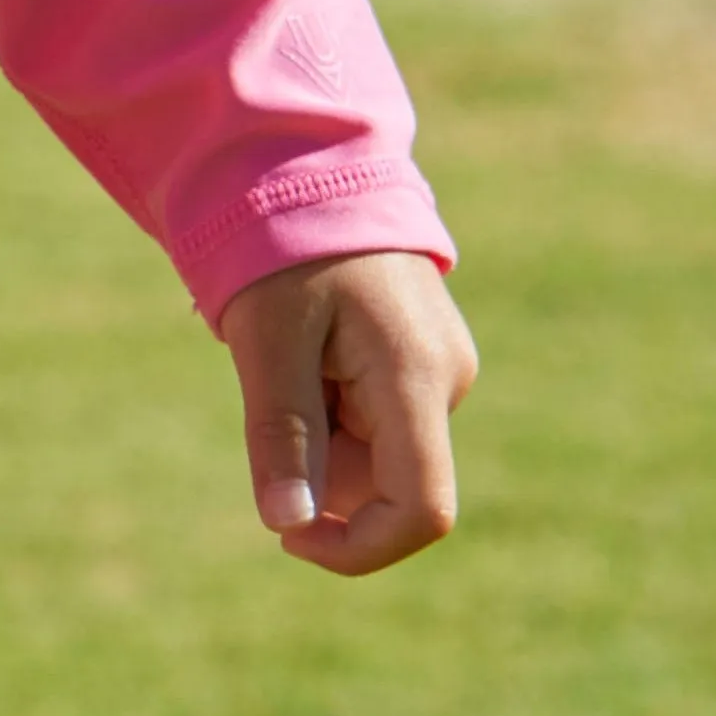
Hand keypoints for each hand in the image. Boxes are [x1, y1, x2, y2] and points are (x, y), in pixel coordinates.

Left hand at [218, 250, 476, 576]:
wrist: (311, 166)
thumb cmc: (284, 248)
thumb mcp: (268, 340)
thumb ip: (282, 434)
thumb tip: (287, 525)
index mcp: (417, 378)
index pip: (421, 511)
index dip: (359, 548)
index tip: (287, 538)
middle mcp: (447, 380)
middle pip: (389, 484)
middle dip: (322, 471)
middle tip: (270, 390)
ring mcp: (441, 369)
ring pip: (378, 455)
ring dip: (323, 437)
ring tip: (287, 355)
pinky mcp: (424, 359)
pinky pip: (379, 418)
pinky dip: (332, 410)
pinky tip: (306, 350)